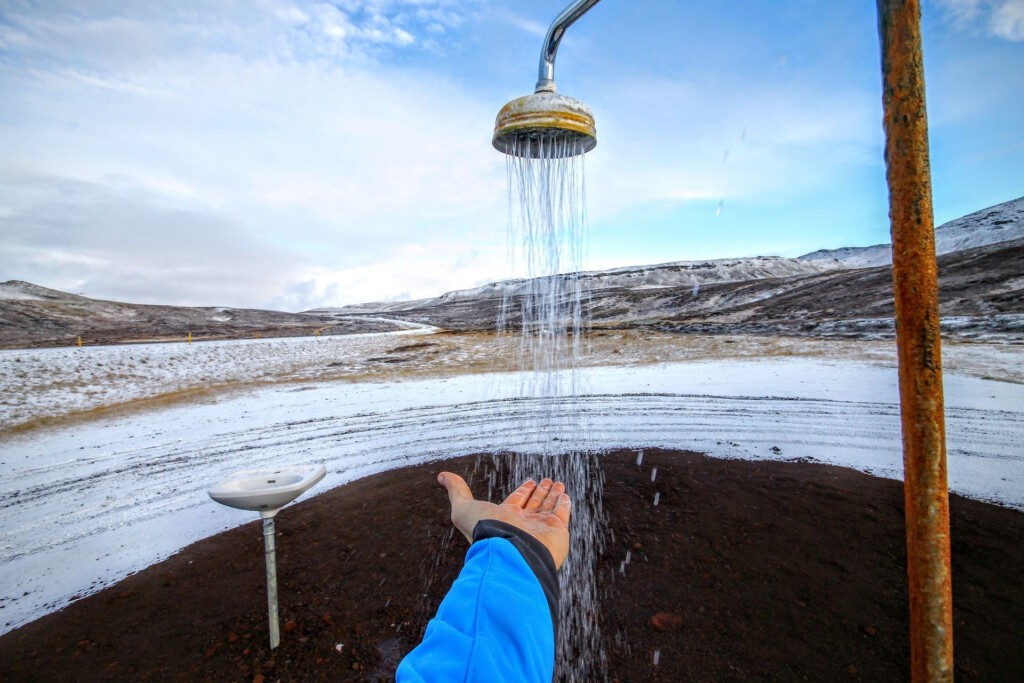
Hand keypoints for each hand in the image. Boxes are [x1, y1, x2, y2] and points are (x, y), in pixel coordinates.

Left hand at [438, 472, 571, 569]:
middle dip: (539, 492)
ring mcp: (540, 528)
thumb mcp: (463, 508)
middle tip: (546, 480)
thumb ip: (456, 491)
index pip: (516, 501)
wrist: (510, 553)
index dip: (523, 491)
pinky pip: (561, 514)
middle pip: (533, 504)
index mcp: (504, 518)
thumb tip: (442, 476)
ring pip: (548, 507)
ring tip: (557, 483)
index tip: (530, 481)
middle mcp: (523, 524)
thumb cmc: (485, 533)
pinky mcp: (557, 532)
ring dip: (552, 494)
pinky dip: (563, 503)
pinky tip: (564, 494)